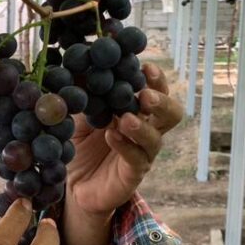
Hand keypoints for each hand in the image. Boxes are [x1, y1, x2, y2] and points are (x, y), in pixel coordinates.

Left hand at [65, 64, 183, 218]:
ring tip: (125, 118)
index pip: (157, 91)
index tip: (145, 67)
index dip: (156, 79)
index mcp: (138, 111)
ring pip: (156, 138)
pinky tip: (110, 136)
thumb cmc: (81, 143)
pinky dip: (125, 146)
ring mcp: (143, 153)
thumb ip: (84, 92)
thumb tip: (80, 62)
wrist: (73, 182)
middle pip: (171, 114)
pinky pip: (137, 159)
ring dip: (142, 126)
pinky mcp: (133, 174)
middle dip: (161, 101)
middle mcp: (146, 131)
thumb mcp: (80, 113)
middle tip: (145, 95)